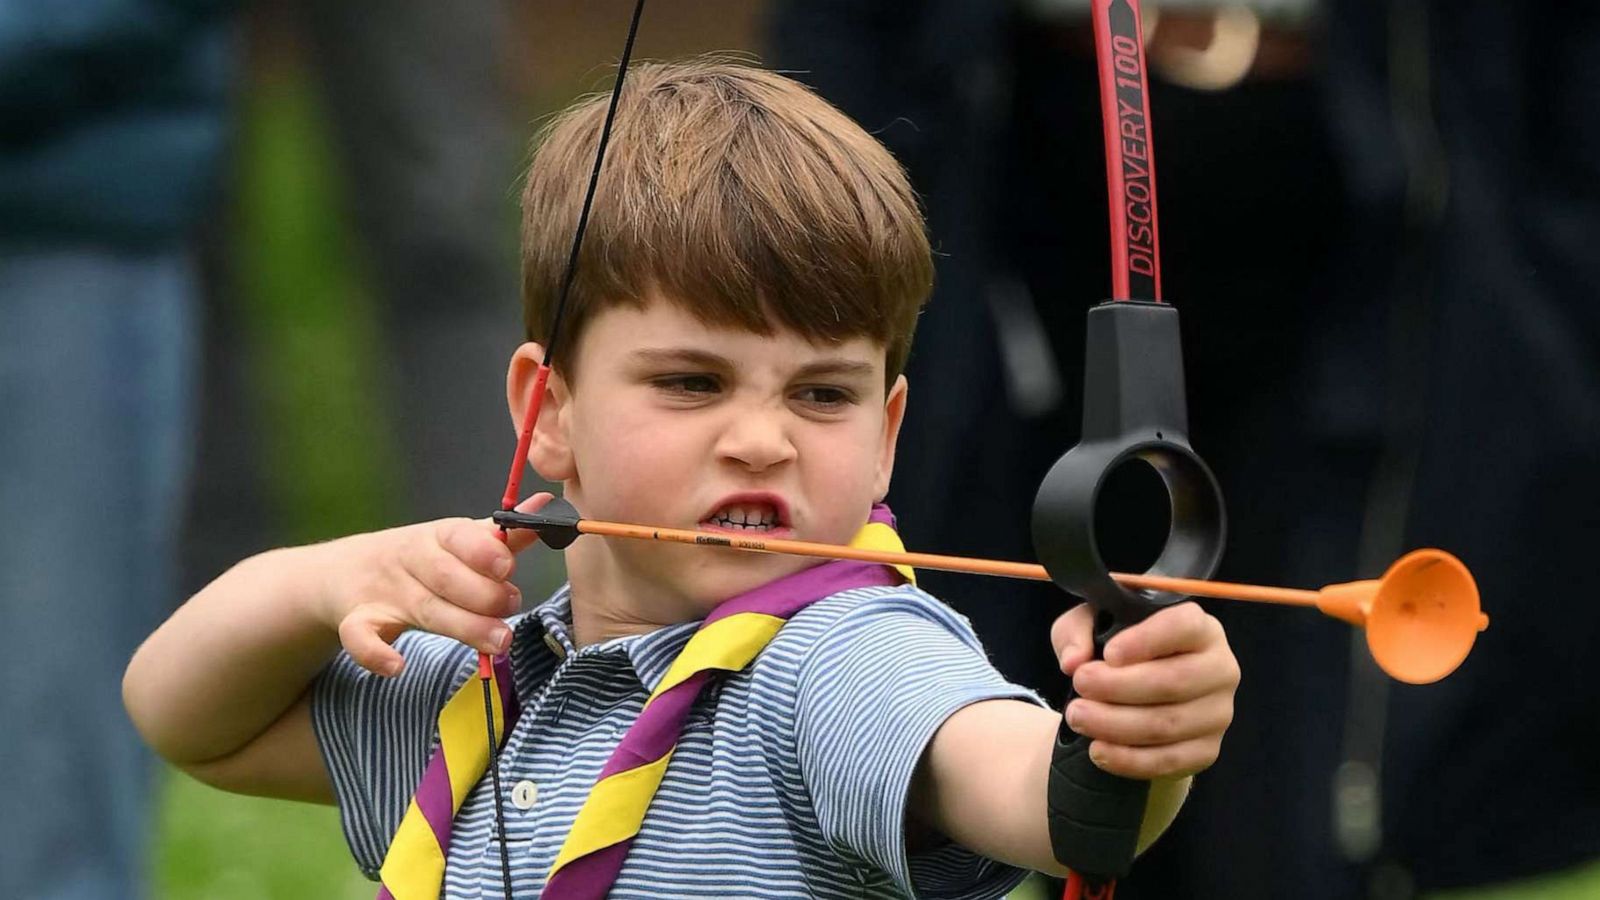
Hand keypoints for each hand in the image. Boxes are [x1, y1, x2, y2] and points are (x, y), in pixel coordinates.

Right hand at [320, 492, 552, 676]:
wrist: (345, 571)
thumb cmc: (424, 559)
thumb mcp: (460, 542)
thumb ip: (506, 534)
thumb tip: (550, 508)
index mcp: (437, 536)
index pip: (459, 537)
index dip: (484, 551)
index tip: (508, 567)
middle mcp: (410, 560)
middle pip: (447, 576)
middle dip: (484, 595)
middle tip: (512, 608)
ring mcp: (384, 592)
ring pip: (422, 608)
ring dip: (462, 626)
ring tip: (499, 641)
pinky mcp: (358, 622)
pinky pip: (359, 637)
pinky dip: (375, 653)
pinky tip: (397, 666)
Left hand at [1050, 601, 1239, 779]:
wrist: (1136, 693)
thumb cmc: (1117, 648)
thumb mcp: (1090, 625)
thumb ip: (1077, 633)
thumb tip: (1073, 661)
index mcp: (1200, 628)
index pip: (1183, 627)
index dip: (1146, 640)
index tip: (1109, 654)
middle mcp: (1220, 668)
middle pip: (1173, 681)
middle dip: (1118, 687)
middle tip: (1079, 685)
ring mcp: (1218, 713)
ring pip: (1167, 724)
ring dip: (1115, 724)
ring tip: (1077, 716)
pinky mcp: (1207, 750)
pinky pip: (1169, 761)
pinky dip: (1129, 760)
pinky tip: (1098, 750)